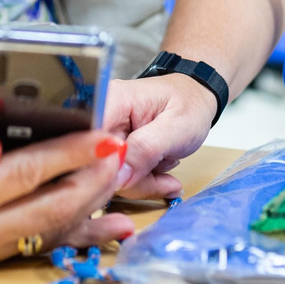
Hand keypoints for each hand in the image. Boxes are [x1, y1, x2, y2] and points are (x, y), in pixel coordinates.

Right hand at [0, 113, 132, 266]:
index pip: (29, 171)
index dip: (72, 152)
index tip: (105, 133)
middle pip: (53, 205)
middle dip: (94, 177)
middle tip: (123, 148)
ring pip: (56, 227)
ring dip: (93, 201)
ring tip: (121, 170)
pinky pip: (47, 244)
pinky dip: (84, 233)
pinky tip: (114, 225)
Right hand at [103, 73, 216, 199]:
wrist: (196, 102)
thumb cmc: (188, 104)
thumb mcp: (176, 127)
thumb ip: (146, 149)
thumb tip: (118, 178)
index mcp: (112, 99)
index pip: (88, 136)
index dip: (102, 163)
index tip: (132, 175)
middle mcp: (102, 117)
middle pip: (94, 163)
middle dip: (129, 181)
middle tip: (162, 179)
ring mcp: (104, 137)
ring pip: (107, 177)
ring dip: (140, 184)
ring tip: (166, 173)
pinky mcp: (111, 154)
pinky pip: (117, 180)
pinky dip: (141, 184)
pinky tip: (162, 176)